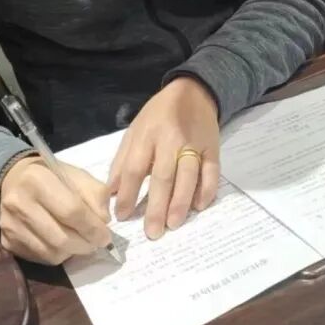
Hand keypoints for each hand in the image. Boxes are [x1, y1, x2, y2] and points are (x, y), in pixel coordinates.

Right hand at [0, 156, 111, 264]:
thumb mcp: (76, 175)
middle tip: (97, 243)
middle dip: (85, 244)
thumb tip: (103, 222)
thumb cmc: (51, 177)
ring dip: (73, 252)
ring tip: (81, 242)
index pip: (71, 211)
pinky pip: (40, 258)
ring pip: (51, 252)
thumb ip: (95, 195)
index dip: (93, 228)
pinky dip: (58, 255)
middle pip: (61, 237)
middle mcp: (18, 203)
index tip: (106, 236)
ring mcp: (9, 225)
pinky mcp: (7, 241)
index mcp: (37, 179)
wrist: (13, 180)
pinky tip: (63, 244)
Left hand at [109, 77, 220, 239]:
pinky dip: (206, 190)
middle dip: (156, 207)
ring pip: (188, 176)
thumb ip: (122, 161)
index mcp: (146, 135)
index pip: (134, 168)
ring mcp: (194, 144)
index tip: (122, 216)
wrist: (193, 92)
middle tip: (152, 232)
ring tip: (173, 224)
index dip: (127, 193)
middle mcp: (170, 140)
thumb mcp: (134, 131)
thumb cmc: (158, 115)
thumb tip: (111, 193)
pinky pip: (211, 172)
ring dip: (180, 203)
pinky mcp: (213, 148)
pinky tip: (199, 207)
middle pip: (162, 177)